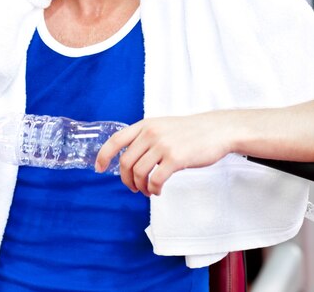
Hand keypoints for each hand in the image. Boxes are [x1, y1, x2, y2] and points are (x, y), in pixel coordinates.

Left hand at [95, 113, 232, 196]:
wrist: (216, 130)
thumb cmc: (190, 131)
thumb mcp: (163, 126)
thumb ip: (146, 137)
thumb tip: (129, 158)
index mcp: (145, 124)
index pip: (116, 140)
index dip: (104, 155)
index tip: (99, 168)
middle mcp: (151, 133)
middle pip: (126, 162)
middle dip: (126, 180)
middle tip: (133, 188)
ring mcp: (163, 145)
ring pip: (139, 173)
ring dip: (141, 187)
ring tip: (148, 191)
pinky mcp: (175, 158)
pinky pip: (155, 180)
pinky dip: (153, 190)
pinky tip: (158, 191)